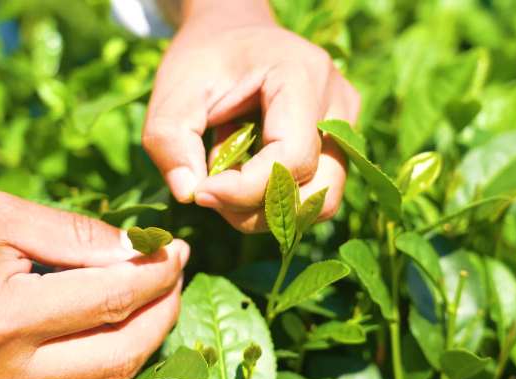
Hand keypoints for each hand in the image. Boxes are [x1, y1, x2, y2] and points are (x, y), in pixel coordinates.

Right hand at [0, 182, 188, 378]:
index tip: (178, 249)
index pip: (110, 300)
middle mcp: (1, 374)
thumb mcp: (1, 216)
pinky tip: (122, 324)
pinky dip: (111, 358)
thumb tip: (141, 251)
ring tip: (158, 295)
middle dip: (163, 310)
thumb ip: (78, 236)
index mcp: (0, 320)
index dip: (157, 274)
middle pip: (119, 352)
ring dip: (144, 338)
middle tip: (176, 271)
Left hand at [142, 0, 359, 232]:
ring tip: (227, 180)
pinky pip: (315, 190)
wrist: (233, 34)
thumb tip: (189, 195)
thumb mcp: (173, 92)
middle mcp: (337, 102)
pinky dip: (274, 198)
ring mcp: (345, 124)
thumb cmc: (204, 58)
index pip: (292, 157)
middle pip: (318, 190)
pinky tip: (244, 172)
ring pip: (321, 199)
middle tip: (211, 192)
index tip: (200, 192)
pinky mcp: (339, 142)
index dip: (245, 189)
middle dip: (258, 208)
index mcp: (302, 75)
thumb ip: (170, 142)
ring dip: (267, 208)